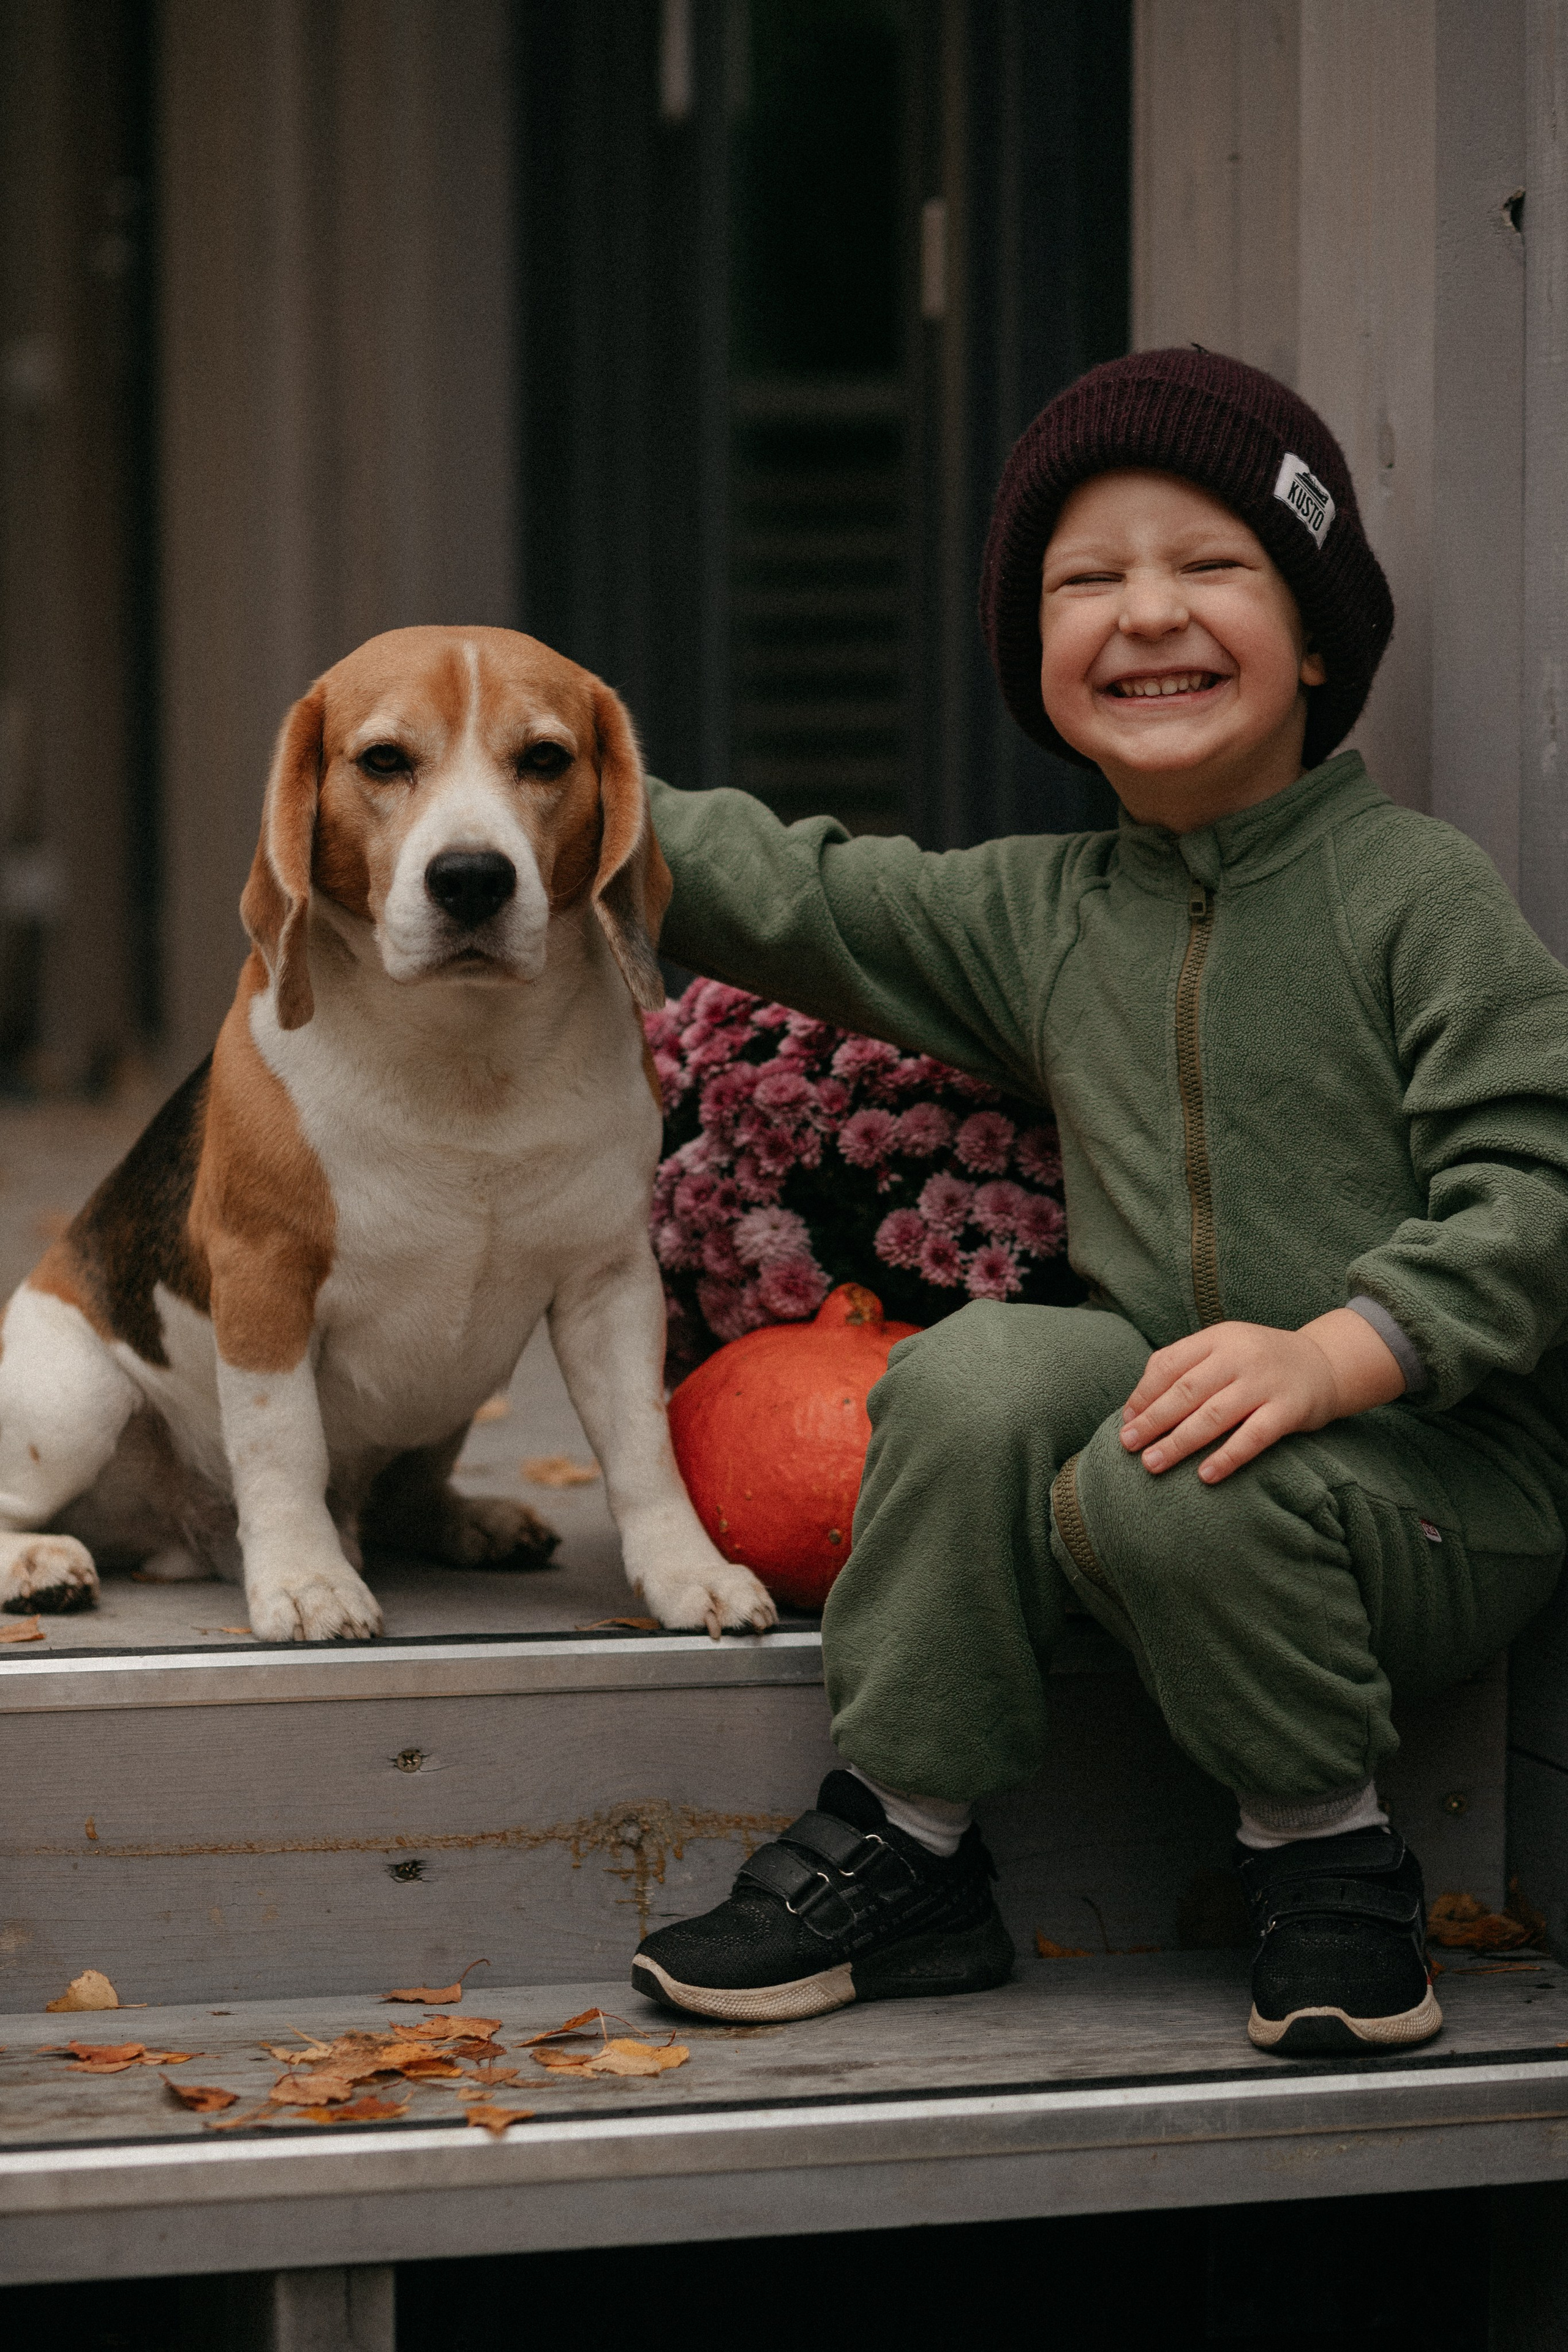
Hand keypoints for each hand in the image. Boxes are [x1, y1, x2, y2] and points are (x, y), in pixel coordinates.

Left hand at [1119, 1309, 1405, 1483]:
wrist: (1325, 1364)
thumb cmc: (1258, 1363)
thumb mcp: (1224, 1350)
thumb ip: (1185, 1368)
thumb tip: (1135, 1408)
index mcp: (1218, 1338)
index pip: (1170, 1363)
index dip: (1144, 1393)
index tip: (1126, 1421)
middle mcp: (1240, 1356)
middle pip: (1186, 1390)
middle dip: (1153, 1420)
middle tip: (1127, 1445)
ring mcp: (1265, 1383)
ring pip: (1214, 1415)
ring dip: (1180, 1442)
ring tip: (1152, 1463)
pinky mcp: (1289, 1410)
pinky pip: (1253, 1436)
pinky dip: (1228, 1456)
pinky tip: (1205, 1475)